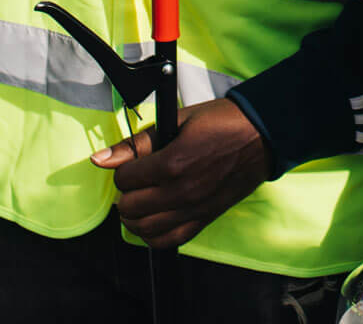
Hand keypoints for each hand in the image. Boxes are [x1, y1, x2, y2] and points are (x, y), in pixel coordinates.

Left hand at [90, 97, 270, 248]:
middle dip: (126, 193)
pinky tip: (153, 220)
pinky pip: (168, 241)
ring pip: (144, 229)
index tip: (134, 162)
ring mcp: (194, 209)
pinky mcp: (205, 219)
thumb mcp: (177, 120)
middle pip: (130, 207)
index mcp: (173, 163)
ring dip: (135, 216)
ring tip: (140, 200)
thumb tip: (100, 158)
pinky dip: (153, 235)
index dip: (124, 168)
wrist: (262, 135)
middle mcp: (182, 191)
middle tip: (136, 180)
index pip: (125, 178)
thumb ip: (137, 143)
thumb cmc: (222, 122)